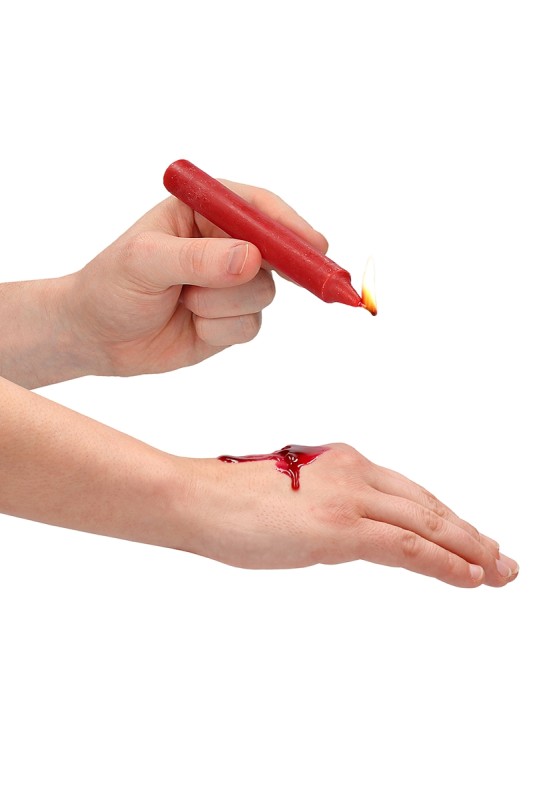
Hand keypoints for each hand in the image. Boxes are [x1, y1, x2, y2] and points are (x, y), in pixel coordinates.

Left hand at [64, 184, 326, 376]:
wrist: (96, 336)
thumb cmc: (111, 286)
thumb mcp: (146, 262)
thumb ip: (198, 258)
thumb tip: (252, 259)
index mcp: (205, 211)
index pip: (258, 209)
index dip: (290, 227)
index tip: (315, 247)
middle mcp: (225, 243)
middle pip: (274, 255)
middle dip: (254, 274)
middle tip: (254, 283)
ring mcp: (230, 283)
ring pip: (263, 294)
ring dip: (224, 305)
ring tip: (185, 303)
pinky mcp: (230, 319)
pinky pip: (249, 326)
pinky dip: (221, 330)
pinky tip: (192, 324)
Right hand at [185, 444, 517, 587]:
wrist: (197, 498)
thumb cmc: (229, 502)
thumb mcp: (288, 501)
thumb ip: (323, 511)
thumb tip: (342, 534)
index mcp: (342, 463)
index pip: (408, 493)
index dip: (444, 517)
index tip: (467, 536)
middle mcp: (355, 472)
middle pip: (427, 505)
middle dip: (468, 535)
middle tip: (500, 558)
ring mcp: (350, 497)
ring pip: (427, 524)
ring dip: (469, 550)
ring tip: (498, 572)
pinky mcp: (341, 526)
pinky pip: (408, 547)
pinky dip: (445, 562)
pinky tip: (470, 577)